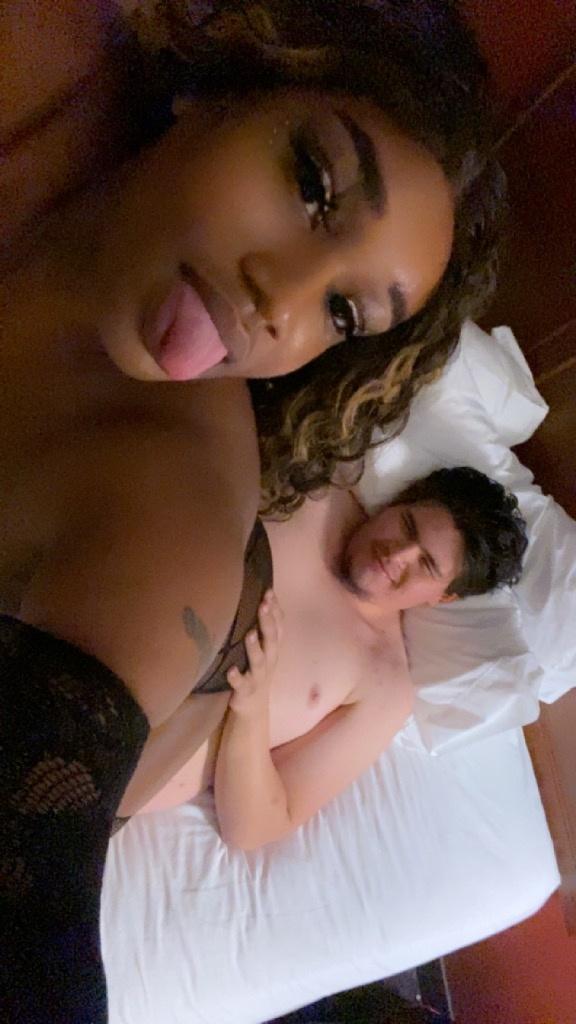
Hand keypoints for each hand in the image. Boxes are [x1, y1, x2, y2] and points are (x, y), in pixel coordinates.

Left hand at [227, 590, 282, 717]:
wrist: (253, 707)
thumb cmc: (257, 671)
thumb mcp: (265, 650)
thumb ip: (264, 629)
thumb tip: (260, 599)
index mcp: (273, 649)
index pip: (279, 626)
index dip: (276, 610)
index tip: (269, 592)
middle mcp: (269, 661)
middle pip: (271, 639)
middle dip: (268, 622)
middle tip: (263, 605)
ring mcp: (258, 676)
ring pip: (259, 661)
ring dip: (255, 648)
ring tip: (250, 634)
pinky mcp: (246, 691)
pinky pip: (241, 684)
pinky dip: (236, 678)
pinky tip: (230, 671)